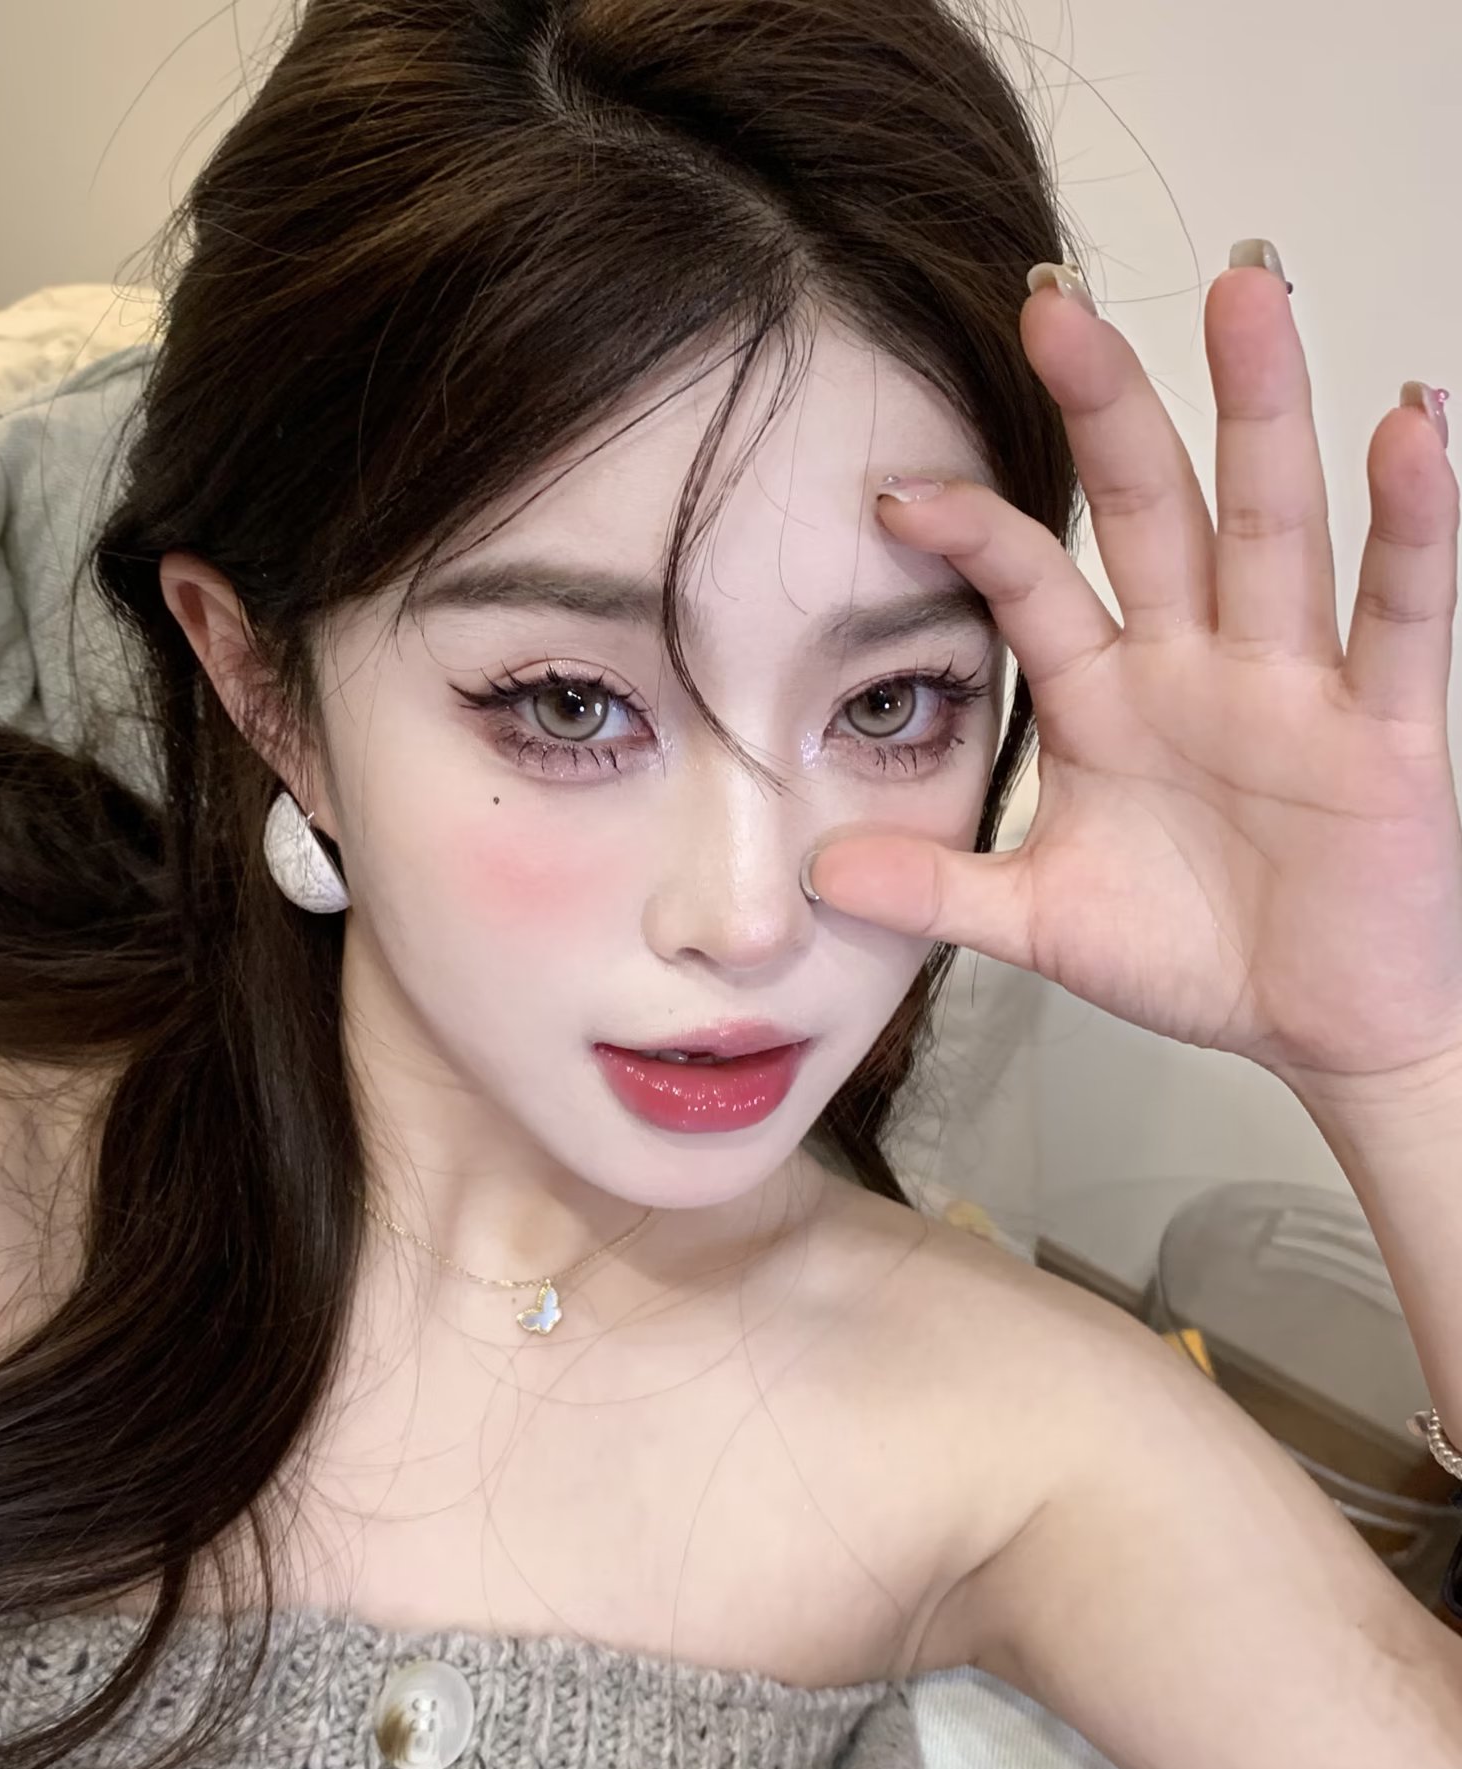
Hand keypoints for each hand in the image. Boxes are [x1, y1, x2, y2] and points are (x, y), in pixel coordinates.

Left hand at [805, 249, 1461, 1093]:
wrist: (1318, 1025)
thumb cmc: (1195, 953)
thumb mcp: (1045, 923)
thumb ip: (940, 890)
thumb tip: (819, 876)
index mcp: (1108, 700)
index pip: (1033, 590)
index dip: (974, 536)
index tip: (897, 492)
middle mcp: (1197, 664)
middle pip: (1153, 509)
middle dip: (1109, 407)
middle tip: (1057, 302)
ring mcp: (1293, 683)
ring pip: (1275, 525)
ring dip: (1263, 409)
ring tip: (1243, 290)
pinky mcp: (1386, 726)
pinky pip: (1403, 613)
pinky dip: (1414, 527)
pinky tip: (1407, 431)